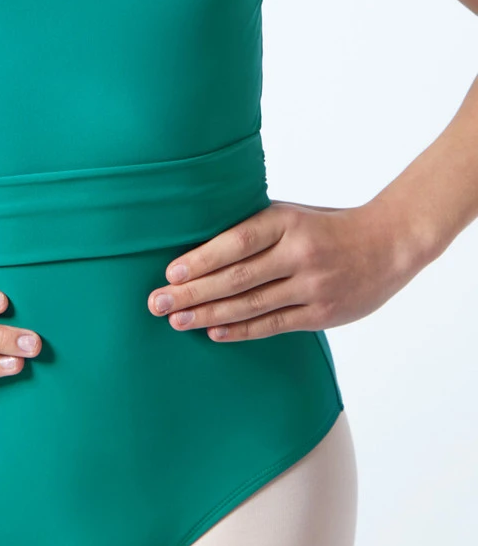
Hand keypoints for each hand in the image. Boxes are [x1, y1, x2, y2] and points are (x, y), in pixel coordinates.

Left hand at [146, 199, 419, 341]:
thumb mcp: (290, 214)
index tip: (170, 274)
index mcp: (285, 222)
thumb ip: (253, 228)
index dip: (201, 260)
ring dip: (208, 314)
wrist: (387, 244)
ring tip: (177, 321)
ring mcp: (311, 286)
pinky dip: (240, 330)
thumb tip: (199, 245)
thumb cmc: (325, 226)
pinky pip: (273, 325)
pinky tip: (213, 331)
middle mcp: (298, 253)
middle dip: (193, 293)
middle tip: (157, 303)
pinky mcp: (322, 313)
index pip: (235, 243)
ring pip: (251, 305)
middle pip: (236, 278)